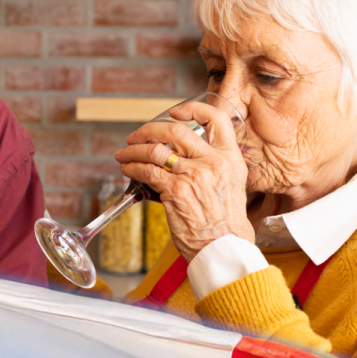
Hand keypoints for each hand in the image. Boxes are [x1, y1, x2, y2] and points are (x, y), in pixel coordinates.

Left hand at [114, 101, 254, 261]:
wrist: (224, 247)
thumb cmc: (226, 224)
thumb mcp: (232, 186)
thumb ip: (213, 167)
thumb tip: (184, 158)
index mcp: (230, 158)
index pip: (216, 119)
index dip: (192, 109)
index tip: (175, 112)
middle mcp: (212, 162)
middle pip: (175, 131)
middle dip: (149, 130)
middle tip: (137, 136)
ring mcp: (193, 175)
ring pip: (155, 150)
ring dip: (133, 150)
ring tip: (124, 154)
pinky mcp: (175, 191)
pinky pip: (147, 171)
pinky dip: (132, 168)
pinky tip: (127, 169)